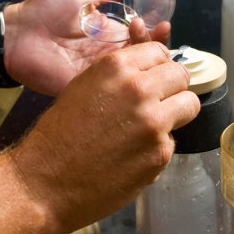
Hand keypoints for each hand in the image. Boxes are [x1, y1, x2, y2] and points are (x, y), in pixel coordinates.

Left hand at [3, 0, 171, 96]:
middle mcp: (105, 54)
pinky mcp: (85, 87)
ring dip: (145, 62)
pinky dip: (126, 83)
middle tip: (156, 33)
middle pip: (139, 56)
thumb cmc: (45, 10)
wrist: (17, 33)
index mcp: (106, 33)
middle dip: (154, 46)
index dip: (152, 32)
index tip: (161, 23)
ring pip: (130, 74)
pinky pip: (110, 89)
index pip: (138, 37)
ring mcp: (97, 73)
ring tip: (150, 47)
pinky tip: (137, 73)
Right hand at [8, 42, 199, 233]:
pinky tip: (133, 156)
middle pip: (181, 75)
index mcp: (116, 66)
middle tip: (158, 102)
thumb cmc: (58, 133)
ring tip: (150, 128)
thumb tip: (148, 70)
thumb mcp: (84, 86)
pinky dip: (158, 147)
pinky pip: (172, 141)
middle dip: (172, 87)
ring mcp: (154, 122)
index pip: (159, 52)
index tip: (152, 78)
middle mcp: (139, 88)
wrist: (45, 181)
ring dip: (175, 114)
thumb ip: (119, 75)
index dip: (156, 66)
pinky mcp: (160, 154)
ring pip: (189, 105)